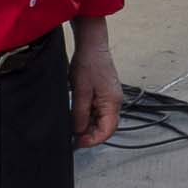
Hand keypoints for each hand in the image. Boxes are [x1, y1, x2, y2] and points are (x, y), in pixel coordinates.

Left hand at [69, 21, 121, 148]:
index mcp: (112, 103)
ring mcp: (110, 97)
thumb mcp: (80, 91)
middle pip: (105, 126)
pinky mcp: (104, 93)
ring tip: (73, 124)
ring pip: (100, 119)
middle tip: (73, 135)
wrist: (91, 45)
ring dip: (87, 124)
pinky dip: (88, 115)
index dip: (93, 140)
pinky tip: (77, 113)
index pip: (107, 131)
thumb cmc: (89, 64)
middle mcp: (114, 102)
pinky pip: (97, 110)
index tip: (79, 142)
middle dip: (90, 133)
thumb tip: (78, 131)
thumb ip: (80, 113)